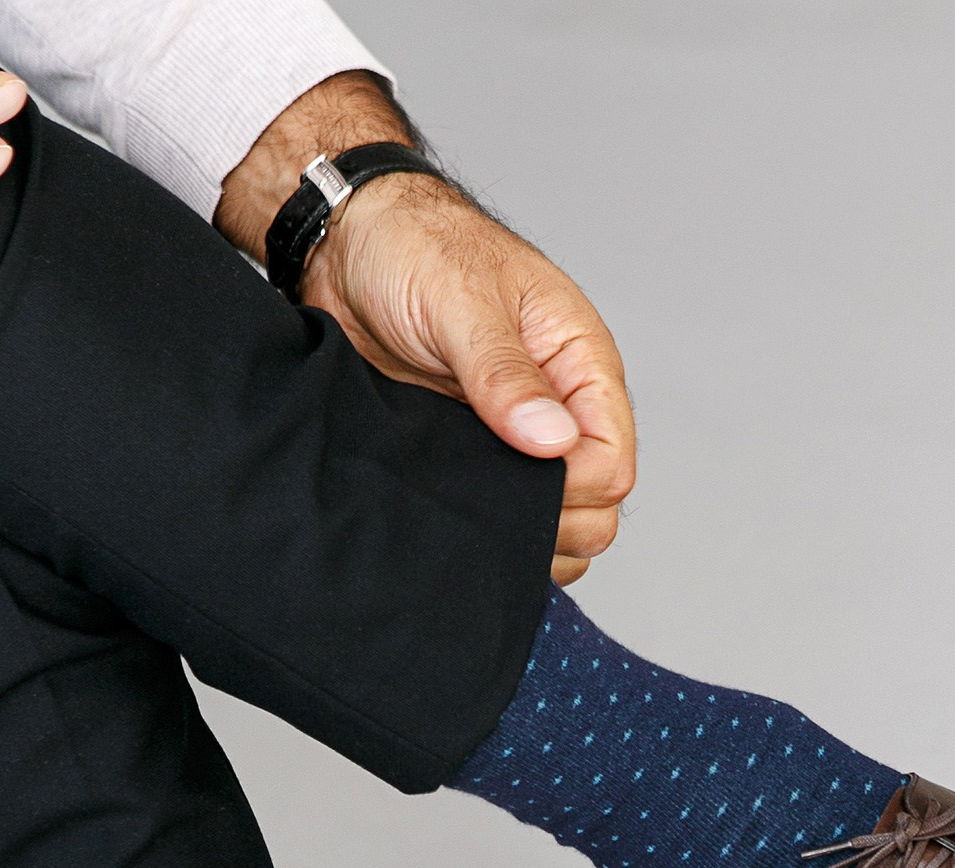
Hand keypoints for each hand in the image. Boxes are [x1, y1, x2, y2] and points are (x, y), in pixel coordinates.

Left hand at [217, 75, 633, 586]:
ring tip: (464, 506)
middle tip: (486, 498)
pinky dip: (484, 533)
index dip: (572, 488)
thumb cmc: (413, 247)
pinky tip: (449, 514)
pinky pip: (499, 520)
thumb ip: (505, 374)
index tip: (517, 472)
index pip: (612, 465)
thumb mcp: (460, 300)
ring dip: (516, 533)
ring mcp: (516, 442)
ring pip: (553, 528)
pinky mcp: (473, 461)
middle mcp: (559, 410)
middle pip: (594, 511)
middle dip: (550, 521)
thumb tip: (553, 441)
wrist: (342, 251)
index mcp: (580, 365)